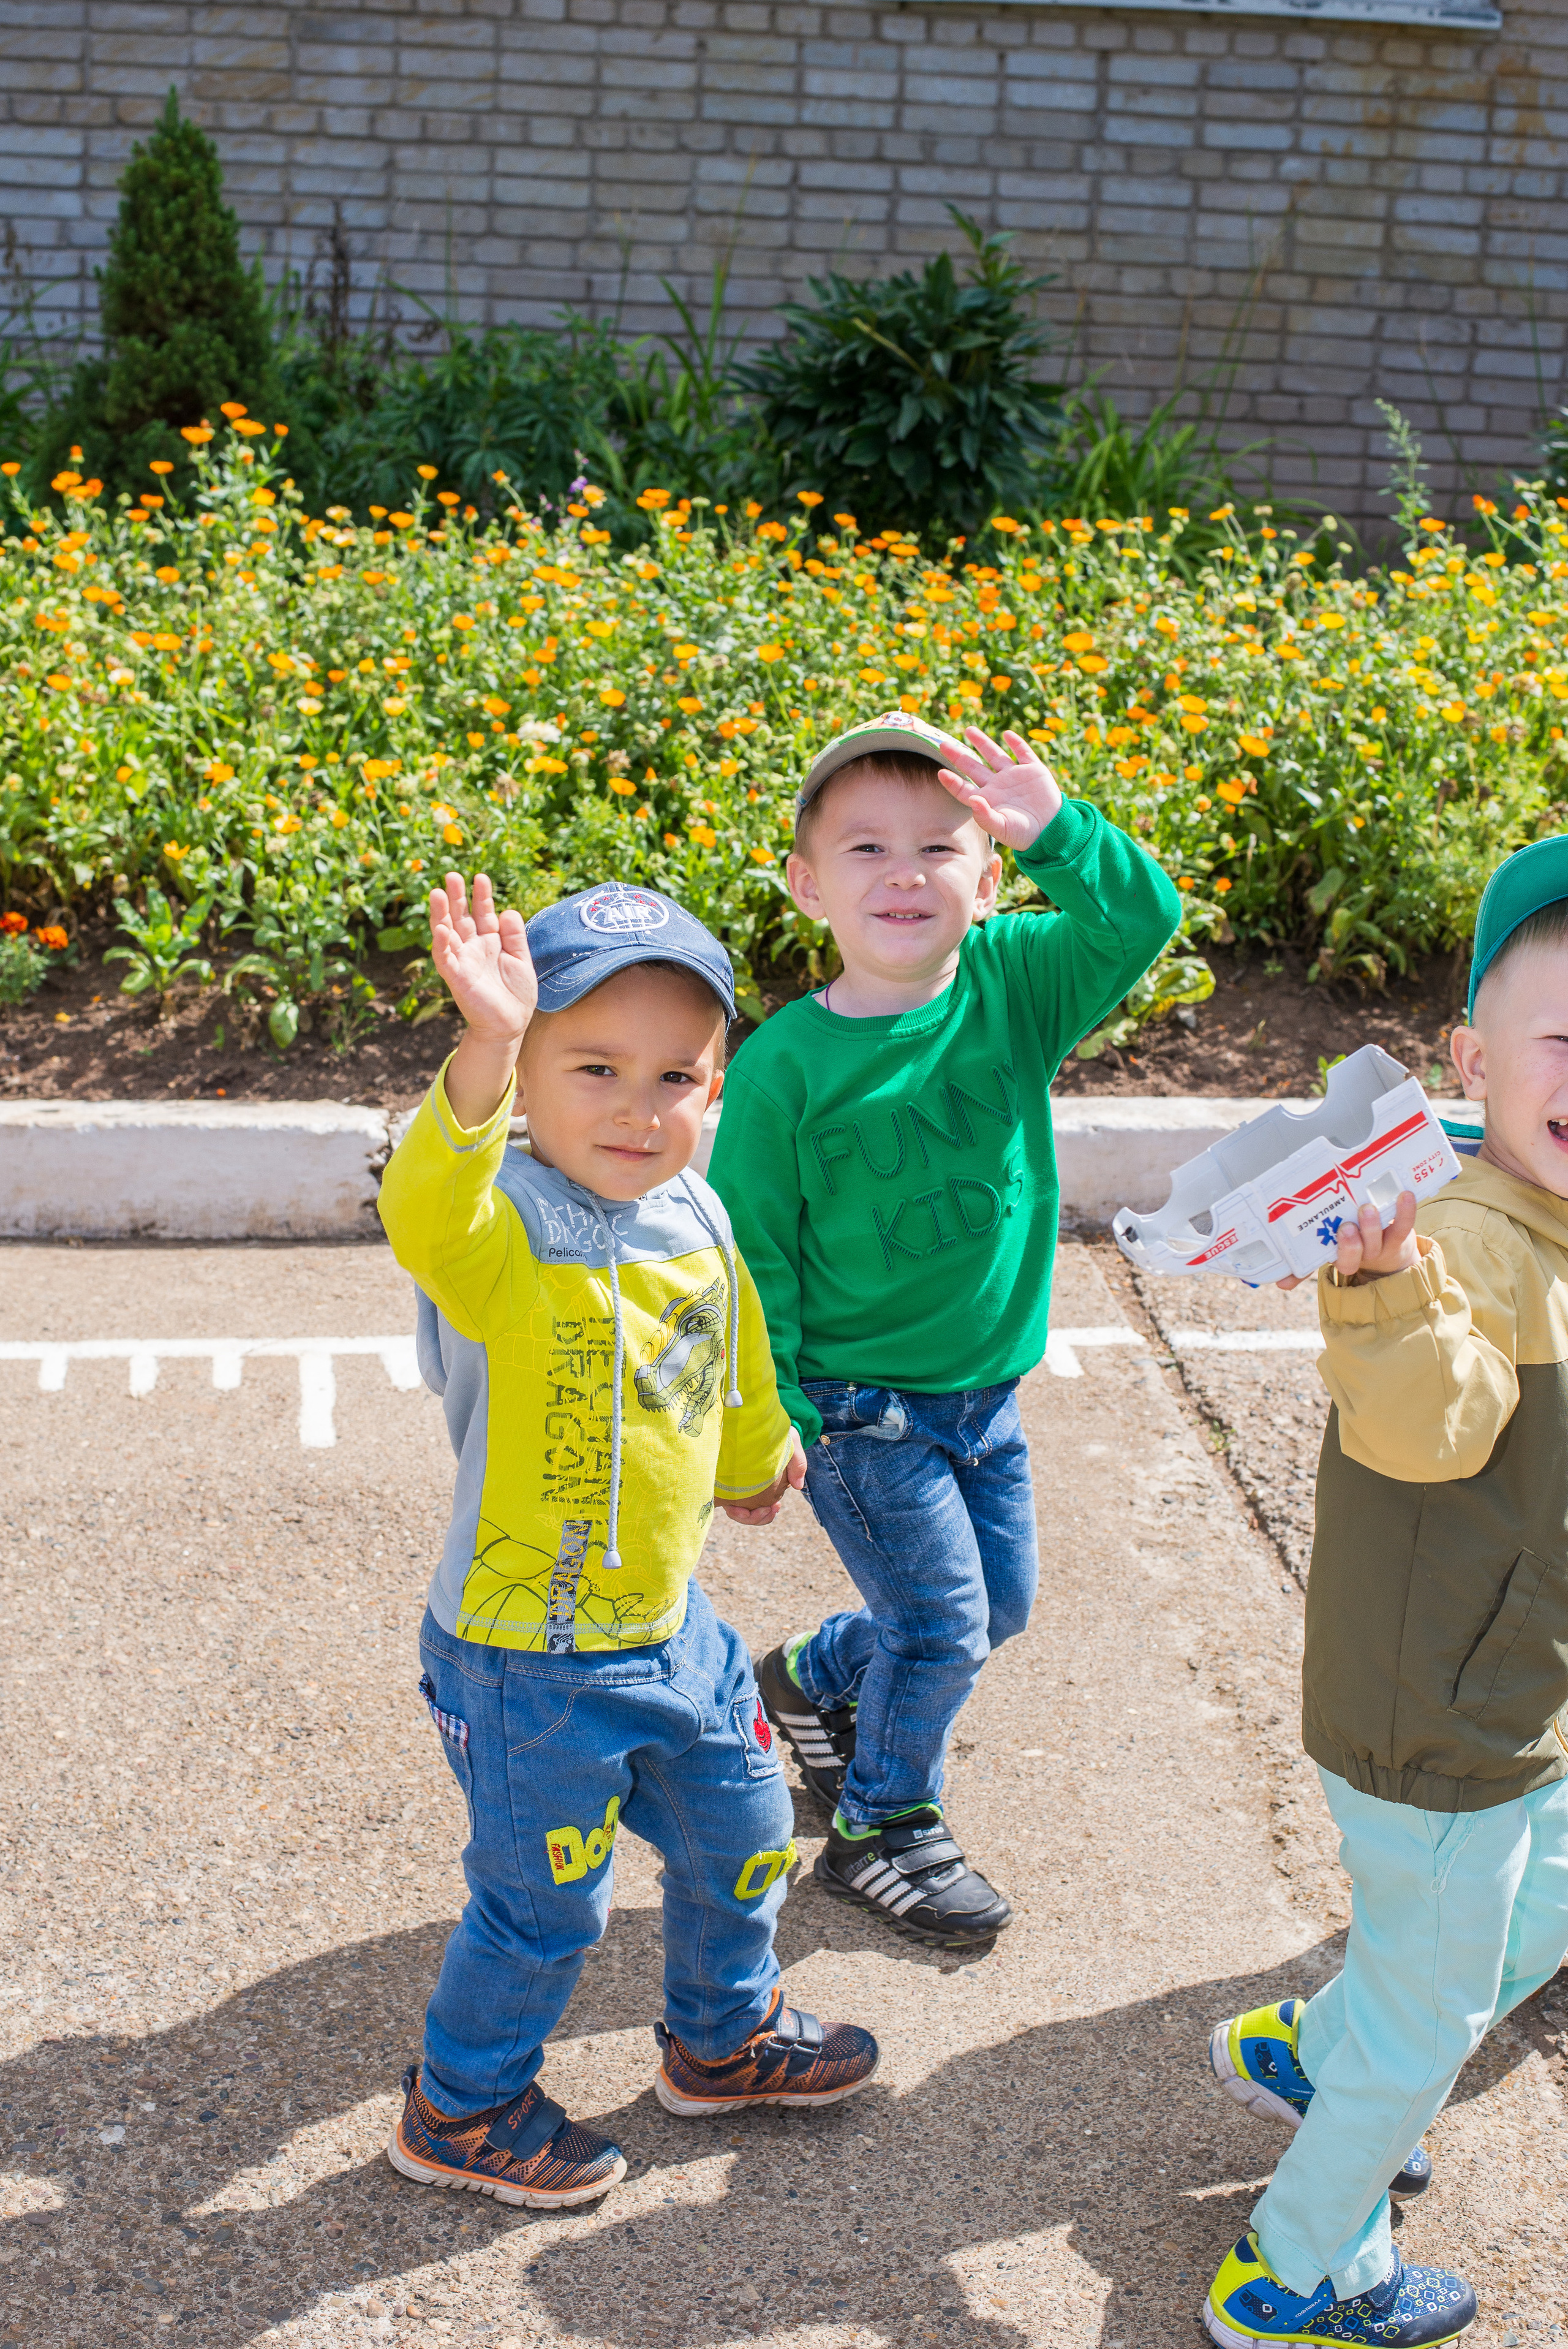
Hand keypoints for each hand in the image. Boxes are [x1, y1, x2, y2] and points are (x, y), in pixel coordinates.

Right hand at [429, 871, 536, 1045]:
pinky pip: (445, 959)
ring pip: (447, 933)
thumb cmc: (516, 994)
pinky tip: (440, 928)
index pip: (483, 913)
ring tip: (438, 892)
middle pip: (461, 917)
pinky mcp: (457, 978)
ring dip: (441, 914)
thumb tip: (507, 910)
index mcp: (489, 941)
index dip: (481, 896)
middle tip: (452, 875)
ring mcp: (463, 961)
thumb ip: (515, 936)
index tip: (481, 877)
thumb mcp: (521, 959)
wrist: (511, 1024)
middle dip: (457, 897)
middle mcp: (473, 948)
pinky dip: (441, 944)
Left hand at [719, 1429, 807, 1525]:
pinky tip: (733, 1506)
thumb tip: (798, 1487)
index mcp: (763, 1486)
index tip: (775, 1506)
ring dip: (744, 1517)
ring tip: (743, 1510)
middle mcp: (747, 1490)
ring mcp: (734, 1487)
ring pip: (736, 1513)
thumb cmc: (773, 1433)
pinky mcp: (721, 1482)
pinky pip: (722, 1504)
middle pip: (749, 1515)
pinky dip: (730, 1510)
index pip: (763, 1509)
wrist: (756, 1420)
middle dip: (756, 1518)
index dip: (766, 1514)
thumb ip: (797, 1464)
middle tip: (765, 1509)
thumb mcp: (790, 1444)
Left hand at [933, 725, 1063, 848]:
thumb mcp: (1002, 828)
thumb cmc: (1023, 834)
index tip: (940, 773)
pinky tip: (1006, 734)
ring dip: (982, 742)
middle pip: (973, 767)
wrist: (1051, 830)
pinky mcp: (1033, 770)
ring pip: (994, 755)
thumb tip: (971, 799)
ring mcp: (1014, 776)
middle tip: (942, 744)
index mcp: (987, 799)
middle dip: (958, 756)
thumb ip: (984, 816)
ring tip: (968, 730)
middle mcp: (997, 785)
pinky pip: (1022, 752)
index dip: (952, 781)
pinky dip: (1015, 742)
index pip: (963, 788)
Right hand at [1279, 1192, 1418, 1288]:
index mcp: (1338, 1257)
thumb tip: (1279, 1283)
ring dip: (1371, 1227)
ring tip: (1368, 1208)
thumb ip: (1306, 1262)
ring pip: (1375, 1242)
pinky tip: (1403, 1195)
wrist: (1392, 1254)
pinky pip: (1403, 1227)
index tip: (1292, 1274)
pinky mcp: (1399, 1237)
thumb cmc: (1354, 1243)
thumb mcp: (1329, 1250)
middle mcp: (1359, 1256)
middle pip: (1352, 1257)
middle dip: (1348, 1245)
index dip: (1307, 1271)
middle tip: (1345, 1227)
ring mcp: (1379, 1247)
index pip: (1323, 1265)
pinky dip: (1405, 1212)